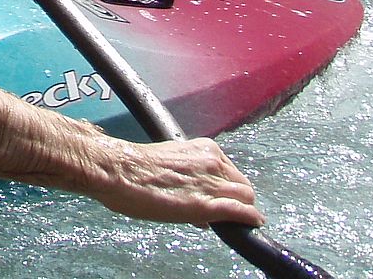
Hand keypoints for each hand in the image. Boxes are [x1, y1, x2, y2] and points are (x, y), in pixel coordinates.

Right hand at [85, 137, 263, 226]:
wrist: (119, 171)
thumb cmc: (132, 167)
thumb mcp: (166, 164)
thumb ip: (186, 178)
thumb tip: (195, 201)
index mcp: (203, 149)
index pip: (229, 170)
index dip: (226, 186)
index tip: (220, 195)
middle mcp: (212, 162)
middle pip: (242, 183)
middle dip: (239, 198)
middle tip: (229, 210)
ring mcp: (212, 182)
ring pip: (246, 197)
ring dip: (244, 208)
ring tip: (237, 220)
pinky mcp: (208, 204)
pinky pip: (240, 211)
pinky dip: (249, 218)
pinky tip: (253, 224)